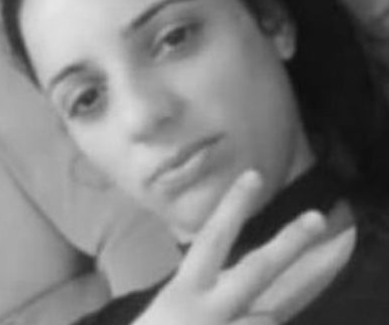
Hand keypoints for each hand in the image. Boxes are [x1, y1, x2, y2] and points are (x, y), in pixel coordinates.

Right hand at [134, 170, 325, 324]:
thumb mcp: (168, 312)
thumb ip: (201, 293)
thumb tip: (234, 283)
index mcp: (185, 292)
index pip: (213, 240)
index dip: (232, 206)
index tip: (253, 176)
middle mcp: (209, 310)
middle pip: (255, 270)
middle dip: (289, 243)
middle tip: (318, 218)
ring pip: (268, 319)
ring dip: (269, 316)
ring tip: (254, 305)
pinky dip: (259, 324)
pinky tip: (253, 320)